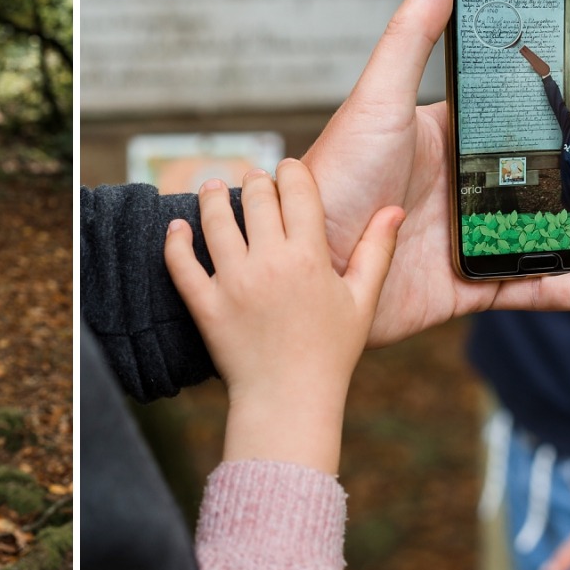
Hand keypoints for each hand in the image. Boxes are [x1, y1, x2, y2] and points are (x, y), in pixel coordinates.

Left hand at [164, 162, 402, 474]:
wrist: (289, 400)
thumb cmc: (330, 352)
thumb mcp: (361, 301)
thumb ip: (378, 251)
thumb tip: (395, 208)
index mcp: (310, 258)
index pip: (298, 191)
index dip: (291, 172)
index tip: (288, 169)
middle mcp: (270, 264)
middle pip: (255, 198)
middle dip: (255, 181)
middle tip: (254, 180)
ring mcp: (234, 283)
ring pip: (215, 220)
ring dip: (211, 197)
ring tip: (211, 187)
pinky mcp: (205, 305)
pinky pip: (181, 264)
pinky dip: (175, 241)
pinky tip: (177, 226)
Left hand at [302, 0, 569, 348]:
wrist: (303, 262)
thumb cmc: (333, 175)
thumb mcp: (376, 101)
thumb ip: (410, 39)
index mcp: (449, 137)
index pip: (530, 114)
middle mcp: (463, 184)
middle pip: (553, 169)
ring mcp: (468, 236)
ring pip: (555, 226)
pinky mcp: (466, 285)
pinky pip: (532, 287)